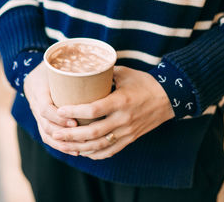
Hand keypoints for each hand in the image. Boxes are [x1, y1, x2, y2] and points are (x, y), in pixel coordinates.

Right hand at [23, 62, 78, 155]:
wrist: (35, 71)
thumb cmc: (52, 64)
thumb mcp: (60, 62)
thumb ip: (77, 65)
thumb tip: (105, 67)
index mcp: (38, 88)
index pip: (44, 108)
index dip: (58, 118)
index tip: (74, 122)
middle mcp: (35, 103)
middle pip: (46, 125)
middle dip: (64, 134)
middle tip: (84, 137)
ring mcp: (36, 114)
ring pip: (46, 134)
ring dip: (63, 143)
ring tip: (81, 148)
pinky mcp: (41, 121)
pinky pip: (47, 137)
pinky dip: (60, 145)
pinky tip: (75, 151)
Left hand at [52, 66, 174, 159]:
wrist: (168, 98)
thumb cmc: (144, 82)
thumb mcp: (124, 73)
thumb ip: (103, 74)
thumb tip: (82, 71)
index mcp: (121, 101)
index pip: (94, 110)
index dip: (75, 111)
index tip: (60, 110)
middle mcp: (124, 119)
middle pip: (93, 132)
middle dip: (71, 135)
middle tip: (55, 133)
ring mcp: (127, 131)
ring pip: (100, 145)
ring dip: (79, 147)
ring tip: (63, 145)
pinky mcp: (131, 139)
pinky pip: (111, 150)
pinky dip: (95, 154)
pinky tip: (83, 152)